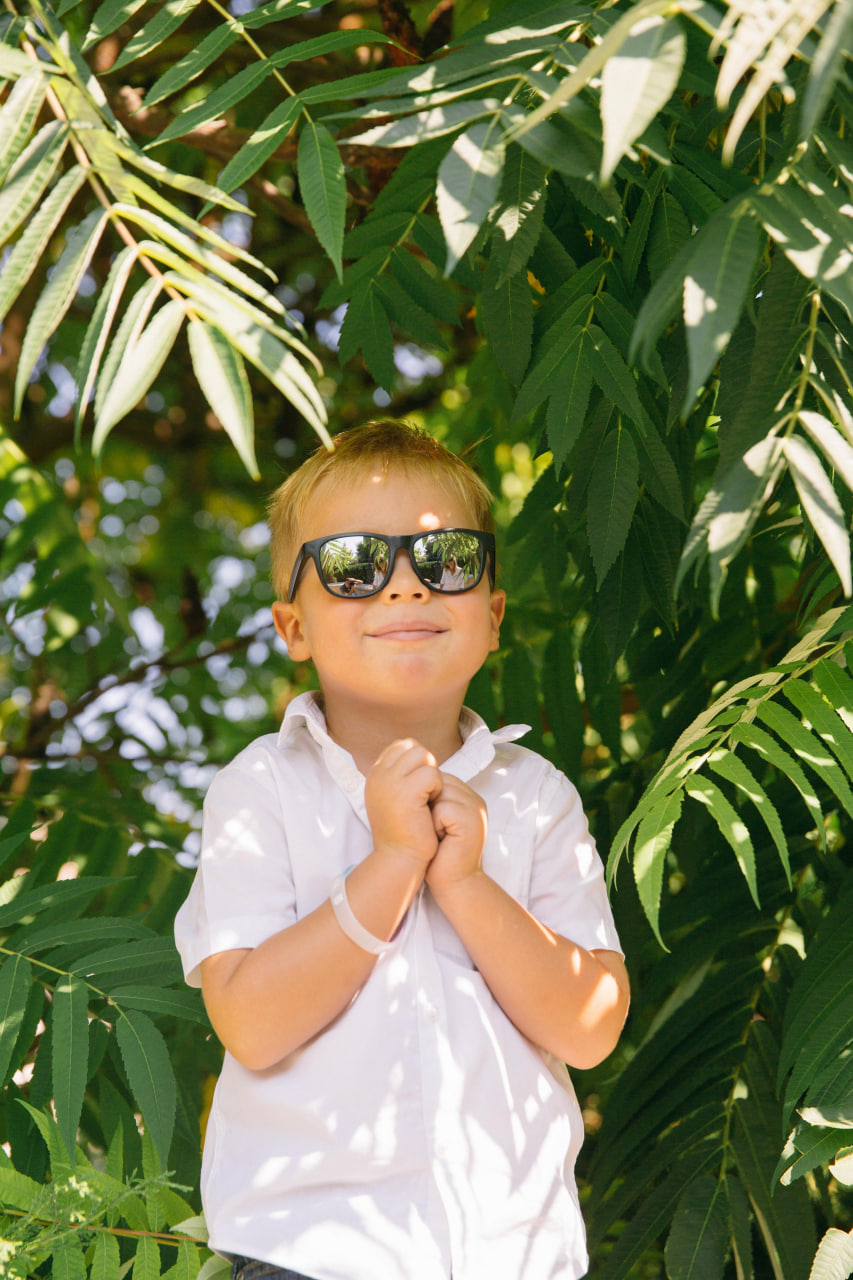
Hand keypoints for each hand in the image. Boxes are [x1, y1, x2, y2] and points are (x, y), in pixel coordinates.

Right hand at [364, 739, 442, 868]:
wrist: (399, 858)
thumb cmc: (403, 830)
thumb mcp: (395, 797)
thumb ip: (401, 774)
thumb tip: (419, 753)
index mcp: (375, 774)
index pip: (402, 746)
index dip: (417, 762)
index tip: (419, 787)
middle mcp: (378, 774)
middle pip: (413, 747)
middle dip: (426, 766)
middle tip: (426, 792)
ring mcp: (389, 781)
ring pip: (423, 755)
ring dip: (432, 775)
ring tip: (428, 798)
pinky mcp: (405, 792)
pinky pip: (431, 773)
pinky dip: (437, 787)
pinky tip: (430, 805)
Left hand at [425, 774, 487, 895]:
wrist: (454, 883)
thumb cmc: (439, 854)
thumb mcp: (436, 820)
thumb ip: (433, 799)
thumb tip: (410, 779)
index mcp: (466, 796)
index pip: (438, 778)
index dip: (425, 799)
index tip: (429, 822)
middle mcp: (474, 799)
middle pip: (439, 783)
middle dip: (428, 806)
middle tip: (435, 831)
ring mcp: (475, 808)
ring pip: (440, 794)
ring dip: (431, 815)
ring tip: (438, 835)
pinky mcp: (471, 820)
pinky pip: (443, 809)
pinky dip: (436, 825)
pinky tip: (441, 839)